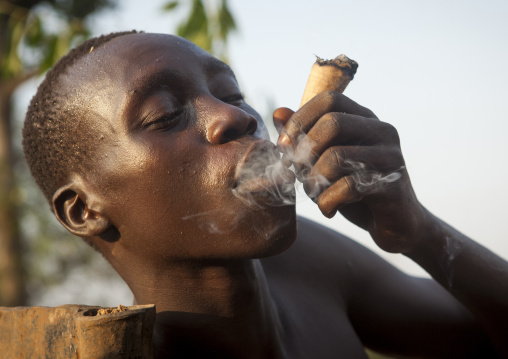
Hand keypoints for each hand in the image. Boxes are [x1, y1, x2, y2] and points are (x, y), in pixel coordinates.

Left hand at [274, 91, 427, 252]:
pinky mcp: (392, 185)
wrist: (395, 224)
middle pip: (331, 123)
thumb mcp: (323, 161)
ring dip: (313, 180)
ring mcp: (390, 156)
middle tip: (297, 173)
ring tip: (313, 194)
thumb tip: (278, 112)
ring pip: (336, 156)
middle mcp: (381, 130)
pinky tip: (327, 210)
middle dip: (304, 151)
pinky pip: (347, 187)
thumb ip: (303, 137)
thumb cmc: (355, 190)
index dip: (300, 119)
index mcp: (364, 119)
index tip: (284, 146)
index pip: (328, 99)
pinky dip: (327, 202)